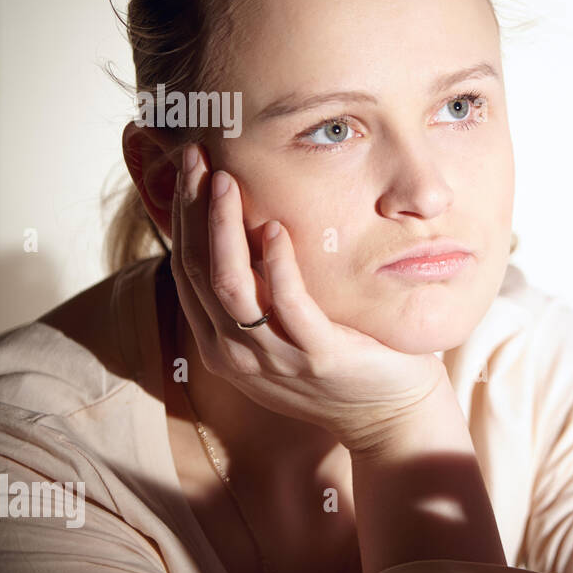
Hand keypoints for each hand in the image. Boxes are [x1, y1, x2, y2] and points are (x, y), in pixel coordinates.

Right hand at [170, 142, 450, 453]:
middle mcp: (237, 353)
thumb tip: (250, 222)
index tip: (189, 168)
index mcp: (222, 343)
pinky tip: (275, 226)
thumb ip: (260, 289)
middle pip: (198, 270)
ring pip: (228, 285)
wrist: (390, 415)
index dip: (183, 216)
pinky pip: (287, 304)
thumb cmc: (343, 361)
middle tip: (197, 158)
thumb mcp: (286, 328)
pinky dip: (276, 263)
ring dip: (223, 227)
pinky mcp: (317, 356)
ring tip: (226, 180)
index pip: (187, 269)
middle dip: (193, 209)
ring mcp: (274, 358)